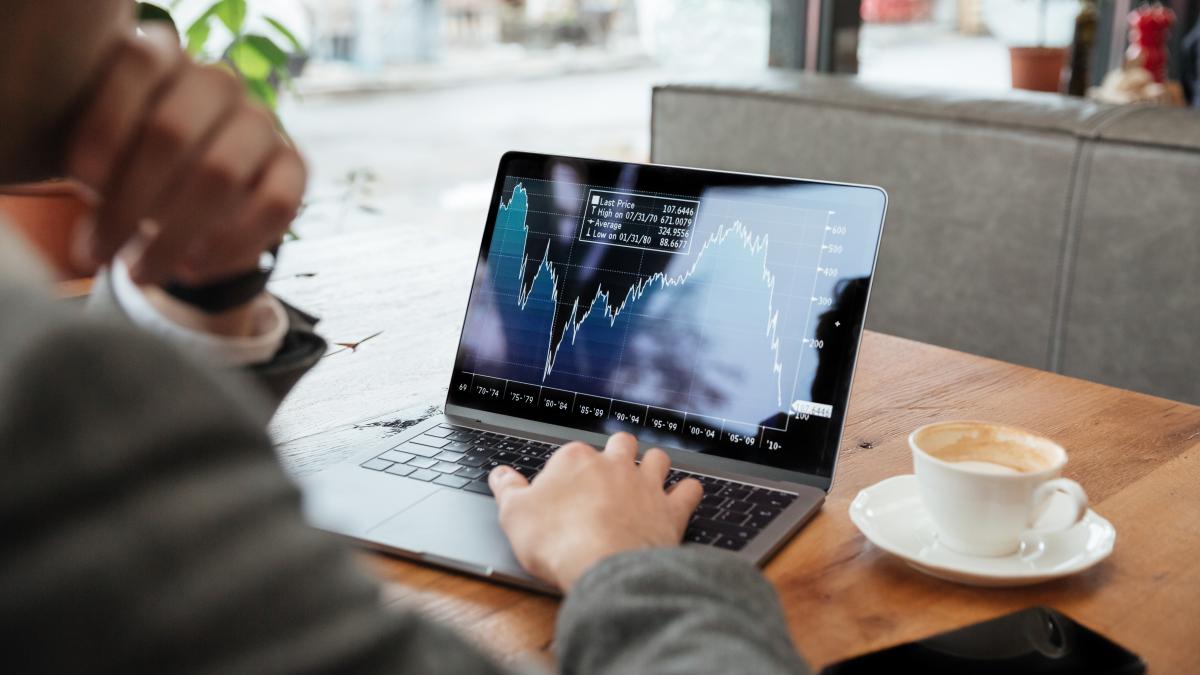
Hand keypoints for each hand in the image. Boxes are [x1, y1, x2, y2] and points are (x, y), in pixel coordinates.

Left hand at [66, 24, 305, 286]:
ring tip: (139, 274)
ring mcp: (262, 123)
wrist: (187, 191)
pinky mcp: (294, 165)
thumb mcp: (100, 154)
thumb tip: (96, 187)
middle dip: (128, 202)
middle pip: (172, 132)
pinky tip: (191, 271)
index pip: (139, 66)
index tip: (81, 182)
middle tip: (96, 253)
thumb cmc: (129, 167)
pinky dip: (229, 247)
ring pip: (221, 175)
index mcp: (165, 56)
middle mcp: (218, 82)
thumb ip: (95, 160)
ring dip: (173, 235)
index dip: (107, 123)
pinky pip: (274, 207)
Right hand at [489, 432, 702, 591]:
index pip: (572, 454)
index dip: (569, 472)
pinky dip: (687, 491)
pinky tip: (684, 494)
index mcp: (574, 460)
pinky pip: (689, 489)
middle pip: (620, 444)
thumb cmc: (557, 540)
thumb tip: (499, 475)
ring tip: (647, 476)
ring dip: (654, 464)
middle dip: (618, 454)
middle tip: (610, 472)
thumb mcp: (514, 515)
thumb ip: (507, 490)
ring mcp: (645, 484)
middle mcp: (613, 464)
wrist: (603, 565)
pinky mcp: (670, 509)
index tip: (564, 489)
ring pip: (657, 457)